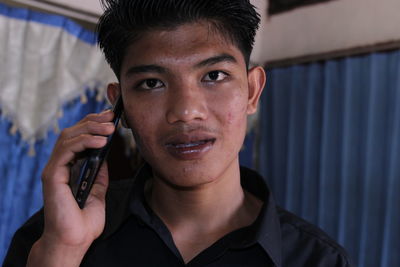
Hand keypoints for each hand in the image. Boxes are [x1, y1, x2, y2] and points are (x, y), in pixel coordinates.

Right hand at [27, 109, 115, 266]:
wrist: (75, 240)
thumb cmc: (84, 221)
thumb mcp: (98, 190)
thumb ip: (99, 172)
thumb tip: (105, 155)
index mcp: (69, 167)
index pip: (78, 136)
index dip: (92, 124)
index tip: (110, 117)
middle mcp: (60, 165)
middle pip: (72, 132)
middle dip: (93, 121)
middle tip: (111, 118)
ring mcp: (54, 169)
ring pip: (68, 137)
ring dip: (91, 129)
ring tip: (110, 129)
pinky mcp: (52, 175)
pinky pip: (66, 151)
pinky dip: (84, 142)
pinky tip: (101, 142)